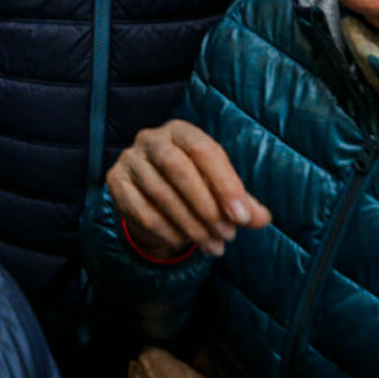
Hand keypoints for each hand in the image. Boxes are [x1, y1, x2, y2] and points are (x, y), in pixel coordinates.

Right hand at [107, 119, 269, 258]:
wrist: (151, 199)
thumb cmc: (194, 188)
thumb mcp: (221, 192)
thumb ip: (242, 203)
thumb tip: (263, 218)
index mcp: (180, 131)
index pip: (203, 150)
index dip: (225, 184)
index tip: (242, 218)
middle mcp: (150, 138)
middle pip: (177, 167)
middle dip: (206, 206)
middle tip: (227, 235)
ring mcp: (129, 159)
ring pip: (161, 194)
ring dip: (191, 225)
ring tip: (214, 246)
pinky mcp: (116, 182)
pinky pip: (142, 211)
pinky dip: (167, 232)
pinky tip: (183, 243)